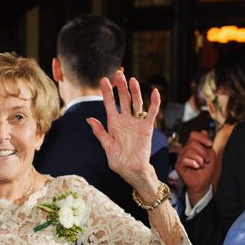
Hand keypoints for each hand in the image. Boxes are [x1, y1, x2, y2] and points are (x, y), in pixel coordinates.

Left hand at [87, 71, 160, 196]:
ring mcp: (136, 122)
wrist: (132, 170)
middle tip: (118, 74)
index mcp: (113, 123)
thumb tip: (89, 119)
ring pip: (136, 103)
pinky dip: (154, 103)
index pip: (109, 104)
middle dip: (121, 87)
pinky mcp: (147, 127)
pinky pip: (152, 113)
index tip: (104, 80)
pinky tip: (155, 92)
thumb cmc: (118, 161)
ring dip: (135, 91)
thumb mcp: (107, 146)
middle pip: (123, 99)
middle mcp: (125, 120)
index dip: (107, 92)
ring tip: (132, 80)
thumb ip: (100, 132)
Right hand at [174, 131, 214, 205]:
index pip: (194, 135)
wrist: (203, 182)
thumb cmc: (206, 169)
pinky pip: (184, 159)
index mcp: (193, 145)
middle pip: (192, 143)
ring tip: (202, 165)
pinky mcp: (178, 165)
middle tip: (207, 160)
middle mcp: (185, 149)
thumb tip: (204, 131)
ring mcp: (181, 157)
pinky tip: (197, 167)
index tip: (210, 145)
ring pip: (189, 150)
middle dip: (203, 151)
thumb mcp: (210, 154)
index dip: (202, 138)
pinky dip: (193, 163)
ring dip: (199, 158)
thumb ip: (207, 144)